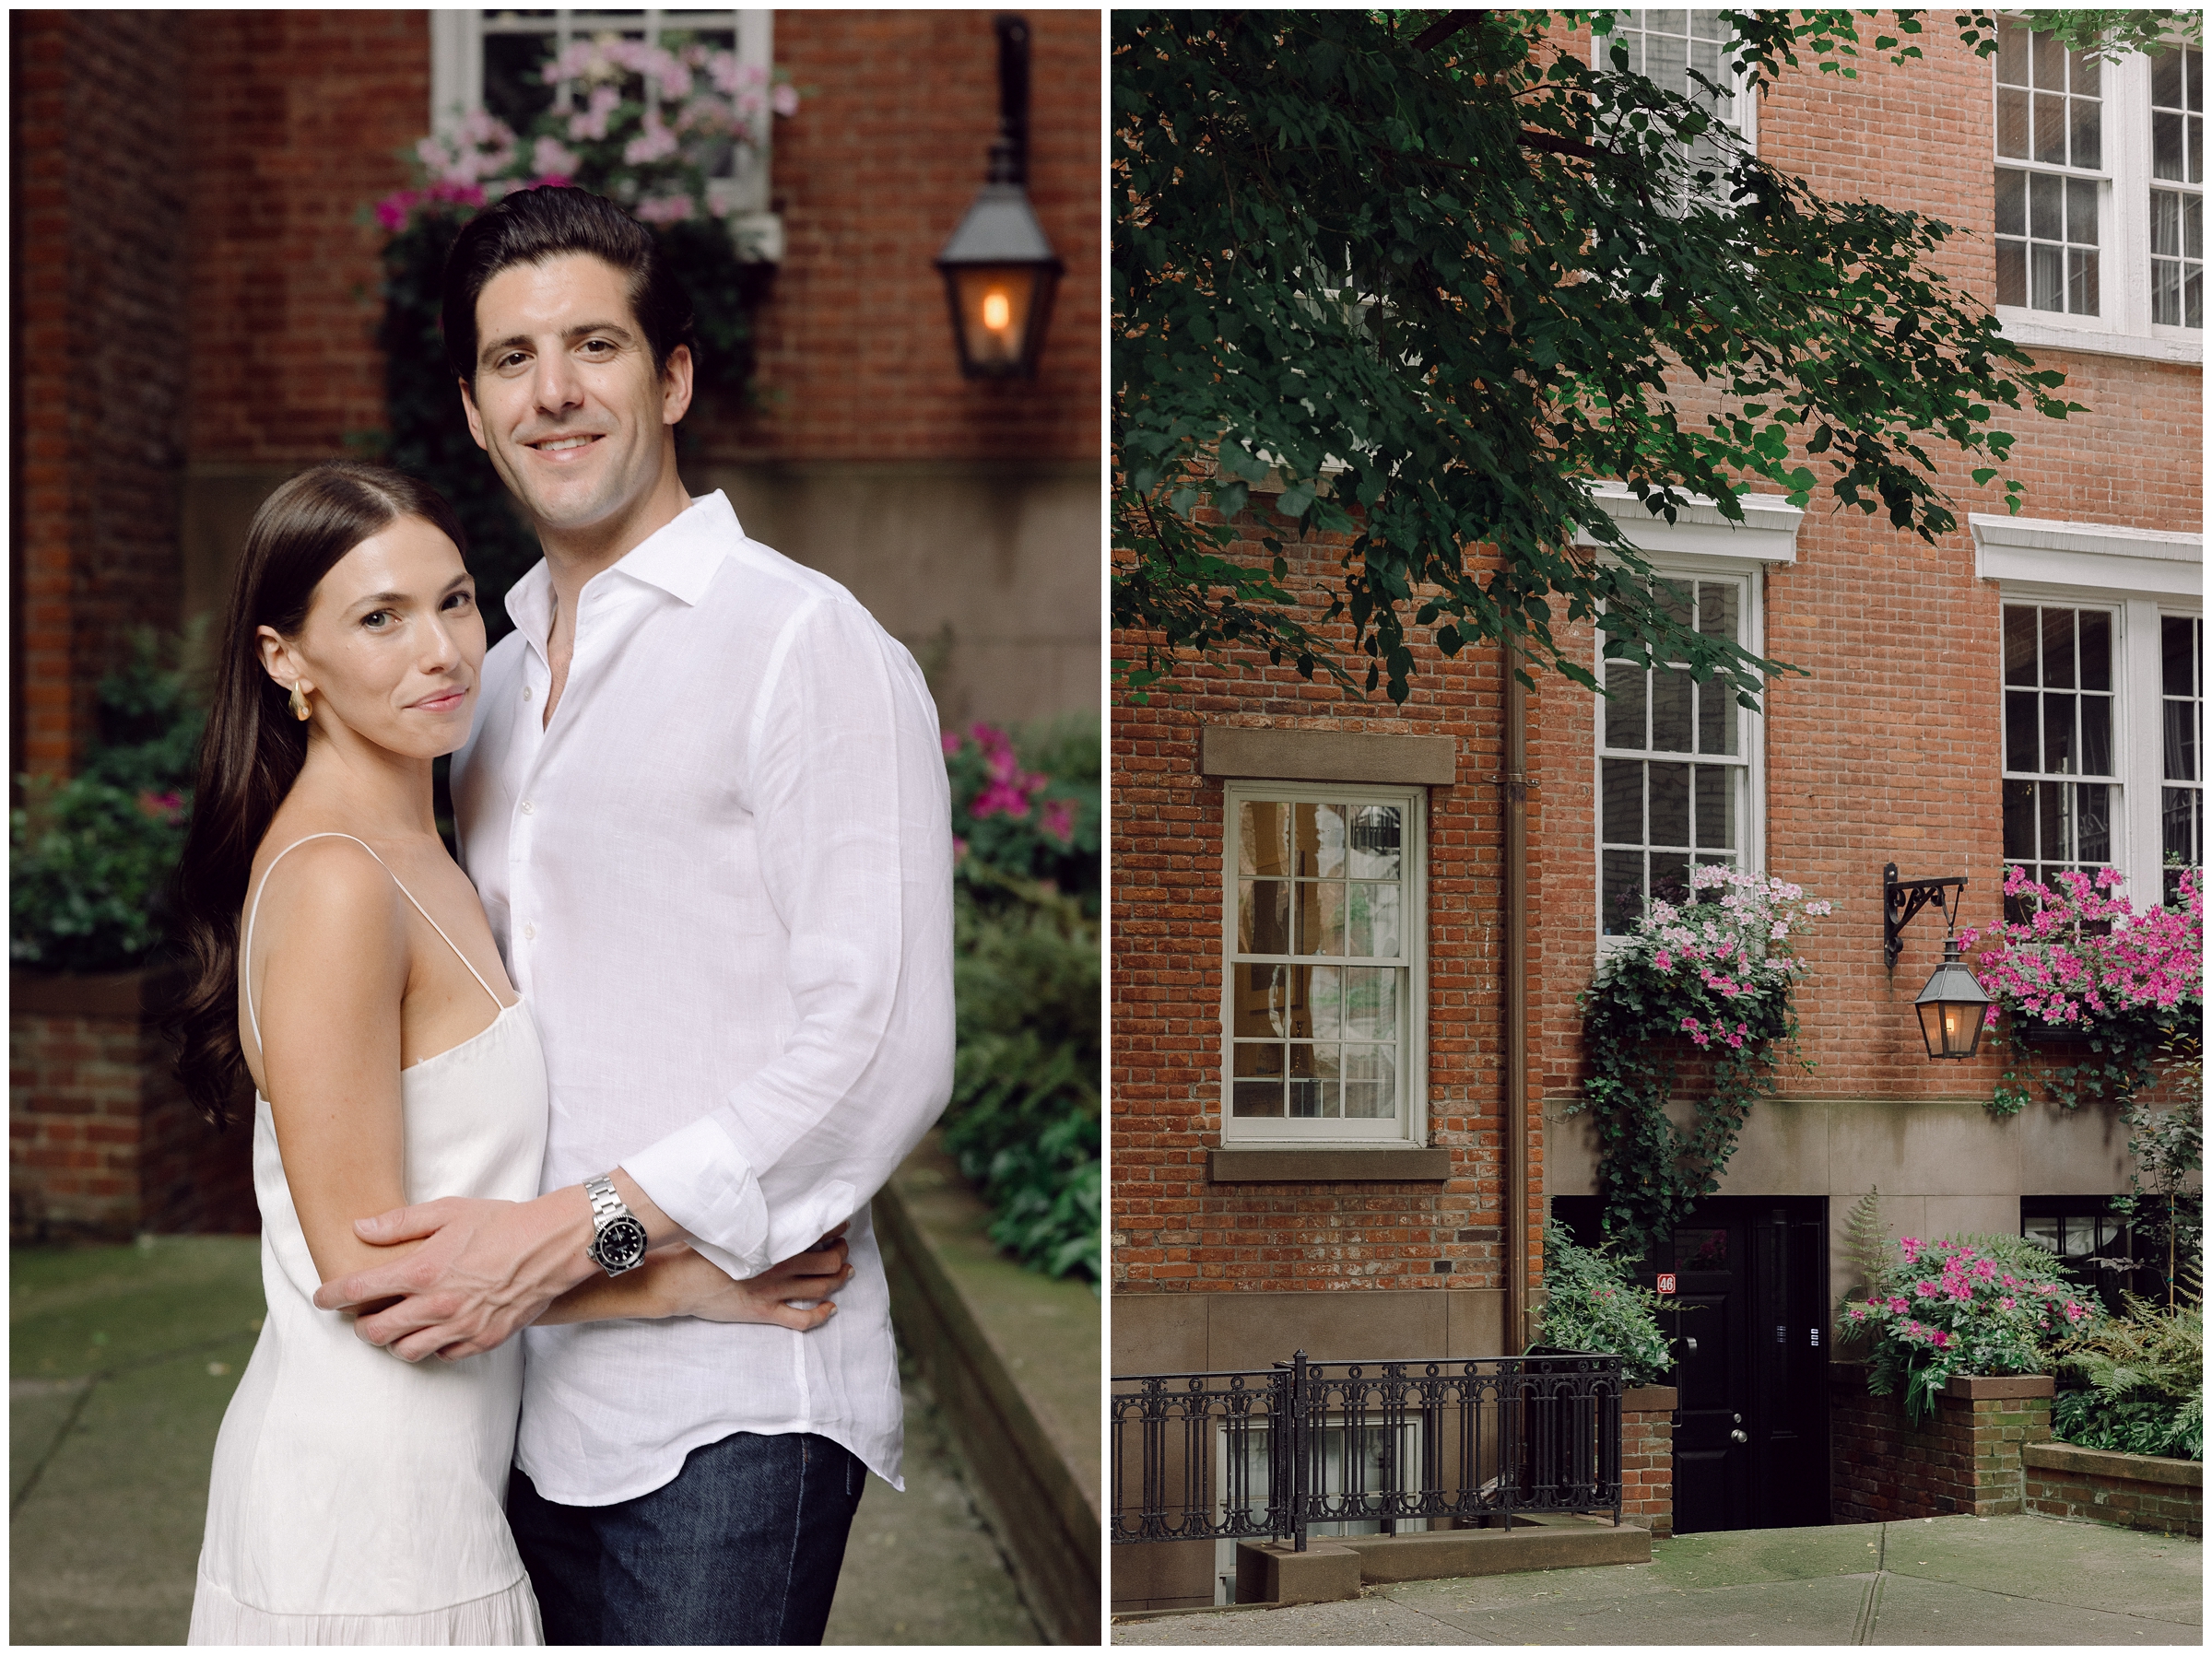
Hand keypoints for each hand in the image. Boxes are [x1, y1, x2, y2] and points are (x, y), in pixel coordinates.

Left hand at [311, 1192, 593, 1362]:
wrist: (551, 1245)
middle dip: (361, 1325)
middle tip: (364, 1315)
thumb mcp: (448, 1211)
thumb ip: (400, 1222)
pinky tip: (436, 1330)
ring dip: (394, 1340)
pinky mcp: (483, 1339)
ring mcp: (460, 1326)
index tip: (324, 1298)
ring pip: (406, 1351)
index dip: (332, 1296)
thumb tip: (360, 1228)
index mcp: (422, 1271)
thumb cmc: (501, 1223)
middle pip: (376, 1332)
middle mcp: (436, 1305)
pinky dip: (432, 1346)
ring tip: (398, 1326)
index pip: (359, 1290)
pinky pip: (443, 1355)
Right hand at [665, 1233, 854, 1329]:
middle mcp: (779, 1266)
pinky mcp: (764, 1311)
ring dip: (838, 1280)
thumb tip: (764, 1200)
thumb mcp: (729, 1226)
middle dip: (841, 1255)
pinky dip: (821, 1315)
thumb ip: (751, 1218)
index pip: (814, 1232)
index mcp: (771, 1241)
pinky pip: (802, 1319)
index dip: (834, 1228)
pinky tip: (830, 1309)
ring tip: (844, 1273)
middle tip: (842, 1249)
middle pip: (828, 1262)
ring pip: (821, 1288)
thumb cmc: (700, 1249)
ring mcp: (773, 1291)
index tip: (841, 1223)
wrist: (679, 1281)